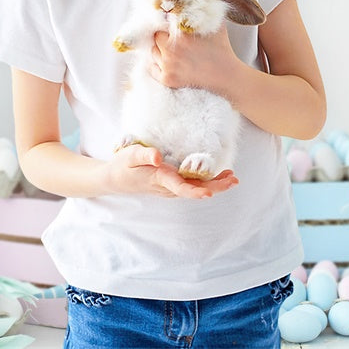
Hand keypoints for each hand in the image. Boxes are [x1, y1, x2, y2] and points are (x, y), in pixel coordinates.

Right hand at [107, 143, 238, 198]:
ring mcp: (170, 187)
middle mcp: (167, 186)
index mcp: (159, 179)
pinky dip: (206, 181)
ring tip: (231, 177)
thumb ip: (144, 155)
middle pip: (194, 190)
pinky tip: (217, 175)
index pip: (180, 188)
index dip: (195, 191)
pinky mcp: (171, 185)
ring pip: (195, 188)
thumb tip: (158, 157)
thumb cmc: (122, 165)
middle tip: (233, 180)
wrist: (114, 179)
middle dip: (215, 187)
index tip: (208, 193)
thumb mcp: (130, 155)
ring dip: (214, 184)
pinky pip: (191, 185)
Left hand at [151, 28, 239, 95]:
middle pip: (155, 37)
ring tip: (173, 51)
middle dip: (163, 36)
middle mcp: (171, 49)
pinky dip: (156, 65)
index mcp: (181, 34)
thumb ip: (203, 9)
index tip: (169, 25)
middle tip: (172, 38)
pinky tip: (167, 62)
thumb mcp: (215, 23)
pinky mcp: (168, 79)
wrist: (226, 75)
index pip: (161, 22)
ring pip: (153, 52)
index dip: (166, 22)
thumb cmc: (221, 48)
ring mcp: (168, 65)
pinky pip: (152, 69)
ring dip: (160, 50)